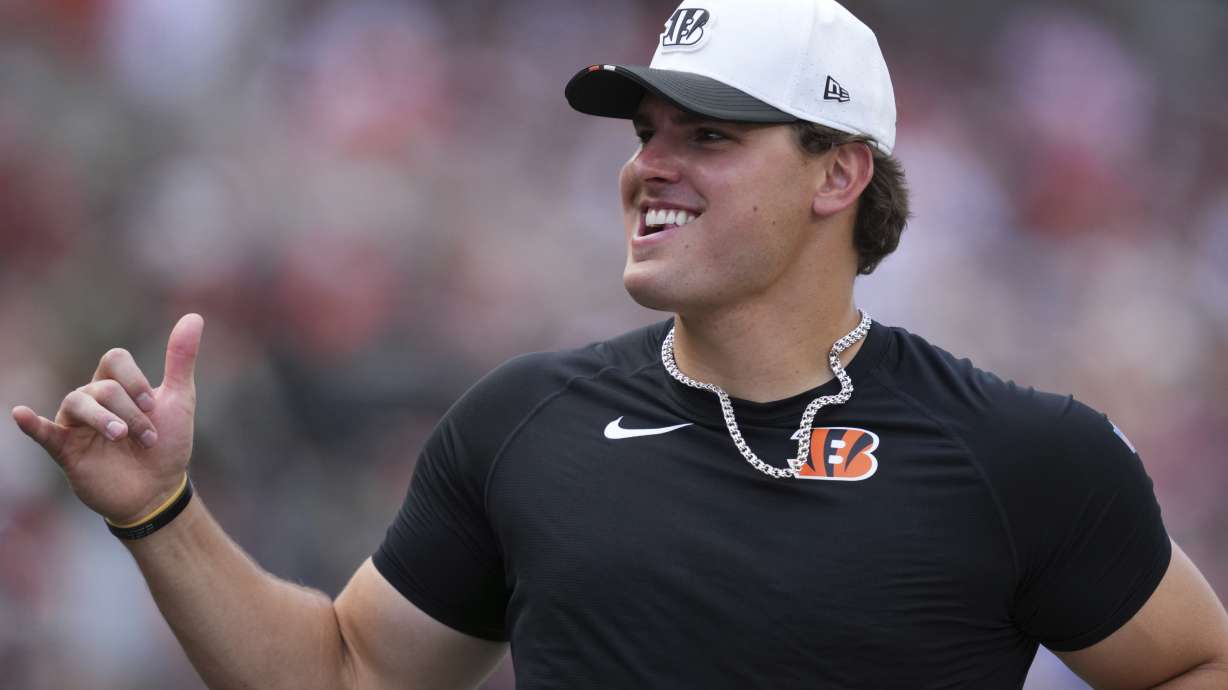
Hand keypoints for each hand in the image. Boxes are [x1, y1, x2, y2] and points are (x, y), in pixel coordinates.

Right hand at [12, 314, 204, 524]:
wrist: (159, 490)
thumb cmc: (167, 444)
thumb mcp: (179, 400)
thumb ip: (180, 359)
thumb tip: (194, 316)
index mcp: (118, 385)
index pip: (114, 359)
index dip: (135, 378)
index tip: (154, 405)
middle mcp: (93, 400)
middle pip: (102, 386)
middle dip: (131, 411)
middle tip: (147, 437)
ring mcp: (77, 425)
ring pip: (77, 401)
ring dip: (103, 418)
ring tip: (121, 437)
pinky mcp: (66, 451)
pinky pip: (43, 433)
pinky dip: (32, 423)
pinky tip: (22, 414)